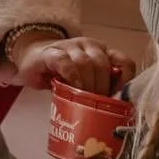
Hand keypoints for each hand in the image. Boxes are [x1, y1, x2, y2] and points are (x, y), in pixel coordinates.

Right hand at [11, 34, 135, 94]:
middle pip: (103, 64)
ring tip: (86, 101)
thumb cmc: (62, 73)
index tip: (121, 100)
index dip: (126, 81)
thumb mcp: (84, 80)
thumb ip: (98, 88)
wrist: (32, 58)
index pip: (124, 62)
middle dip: (103, 87)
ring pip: (86, 62)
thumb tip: (116, 113)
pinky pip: (65, 62)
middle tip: (99, 106)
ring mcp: (70, 47)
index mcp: (103, 53)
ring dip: (88, 85)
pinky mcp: (51, 53)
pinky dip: (72, 76)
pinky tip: (73, 88)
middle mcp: (89, 46)